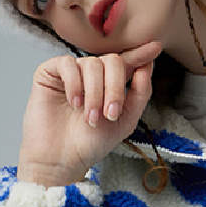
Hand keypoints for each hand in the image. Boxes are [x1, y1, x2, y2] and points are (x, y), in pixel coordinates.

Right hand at [17, 40, 162, 185]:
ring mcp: (72, 72)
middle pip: (113, 61)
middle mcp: (93, 75)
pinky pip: (67, 64)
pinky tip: (75, 103)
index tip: (156, 47)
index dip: (141, 53)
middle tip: (110, 114)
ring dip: (95, 94)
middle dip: (116, 88)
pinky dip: (74, 84)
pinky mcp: (50, 73)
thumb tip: (146, 67)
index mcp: (111, 84)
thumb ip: (140, 95)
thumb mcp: (125, 121)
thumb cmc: (91, 143)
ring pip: (92, 64)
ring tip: (91, 118)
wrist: (62, 159)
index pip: (128, 62)